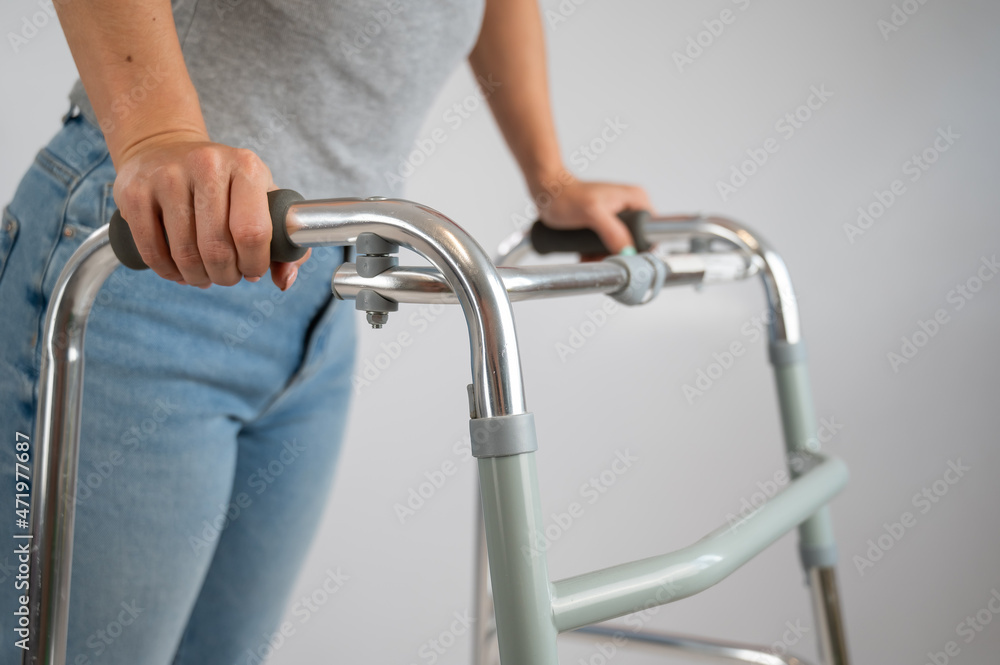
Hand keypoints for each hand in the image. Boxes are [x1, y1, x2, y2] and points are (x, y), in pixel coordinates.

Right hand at [113, 131, 306, 289]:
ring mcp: (167, 176)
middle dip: (225, 275)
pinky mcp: (134, 192)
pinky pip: (152, 250)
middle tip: (226, 276)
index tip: (251, 270)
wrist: (165, 146)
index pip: (253, 232)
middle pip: (217, 249)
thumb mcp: (261, 198)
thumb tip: (283, 282)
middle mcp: (207, 165)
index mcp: (246, 167)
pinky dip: (167, 272)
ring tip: (203, 275)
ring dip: (197, 277)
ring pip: (185, 254)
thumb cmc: (223, 182)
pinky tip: (178, 271)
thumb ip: (284, 243)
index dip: (253, 263)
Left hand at [534, 176, 652, 254]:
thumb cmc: (566, 196)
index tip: (624, 259)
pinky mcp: (605, 226)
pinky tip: (585, 256)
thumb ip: (613, 232)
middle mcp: (631, 208)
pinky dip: (597, 255)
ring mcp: (618, 218)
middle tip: (601, 259)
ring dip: (605, 258)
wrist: (547, 192)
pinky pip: (607, 247)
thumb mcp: (592, 213)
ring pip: (620, 248)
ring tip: (588, 257)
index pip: (652, 232)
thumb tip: (629, 252)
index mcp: (637, 200)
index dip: (642, 249)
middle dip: (619, 256)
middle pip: (636, 243)